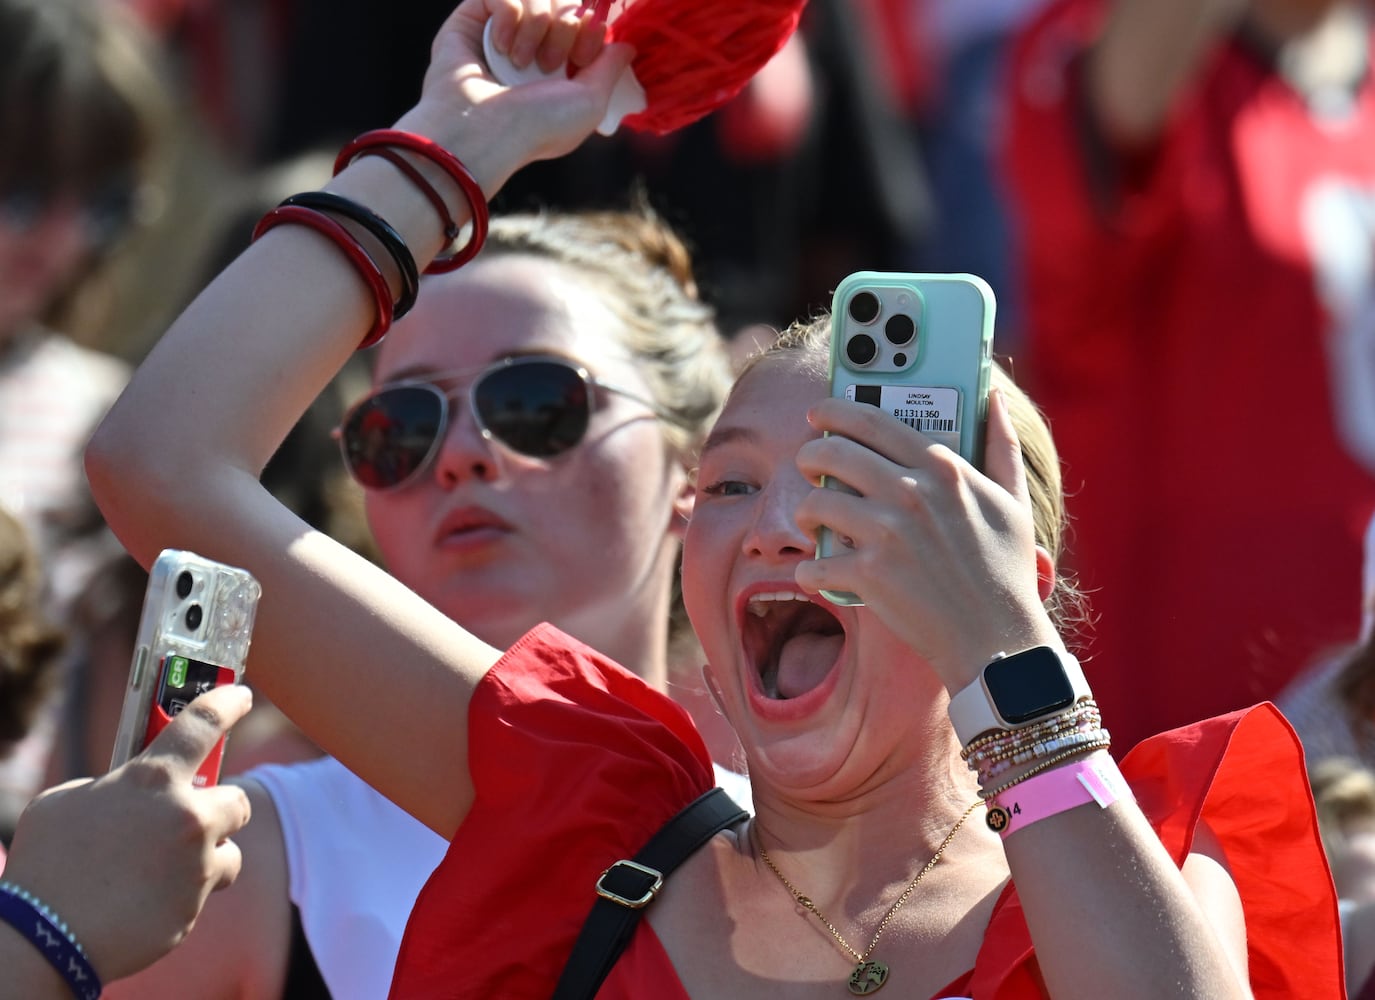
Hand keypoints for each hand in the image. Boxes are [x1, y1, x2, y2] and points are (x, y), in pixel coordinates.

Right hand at [3, 685, 252, 982]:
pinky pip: (207, 889)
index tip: (242, 697)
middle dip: (218, 808)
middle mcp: (185, 816)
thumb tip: (130, 787)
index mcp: (150, 780)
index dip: (227, 703)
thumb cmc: (46, 866)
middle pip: (238, 799)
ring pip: (230, 849)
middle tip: (191, 817)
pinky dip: (188, 892)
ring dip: (209, 853)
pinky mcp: (195, 904)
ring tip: (169, 865)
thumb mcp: (67, 801)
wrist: (44, 940)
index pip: (202, 722)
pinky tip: (153, 897)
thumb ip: (112, 785)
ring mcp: (196, 863)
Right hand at [401, 0, 635, 186]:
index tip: (583, 58)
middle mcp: (534, 44)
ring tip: (522, 61)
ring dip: (537, 24)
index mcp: (562, 65)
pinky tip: (500, 47)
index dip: (591, 27)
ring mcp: (504, 30)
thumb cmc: (536, 127)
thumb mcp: (590, 103)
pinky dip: (508, 15)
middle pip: (565, 0)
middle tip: (550, 64)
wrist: (484, 130)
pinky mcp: (474, 18)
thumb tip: (626, 45)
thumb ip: (611, 68)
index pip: (586, 18)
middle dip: (566, 26)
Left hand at [793, 389, 1058, 688]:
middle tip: (809, 469)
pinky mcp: (869, 574)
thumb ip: (1003, 444)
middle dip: (808, 457)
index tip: (817, 416)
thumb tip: (995, 396)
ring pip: (813, 504)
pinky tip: (821, 574)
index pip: (871, 420)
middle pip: (830, 453)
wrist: (998, 639)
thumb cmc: (1005, 571)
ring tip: (815, 524)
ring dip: (806, 514)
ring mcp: (887, 533)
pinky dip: (811, 572)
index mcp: (943, 468)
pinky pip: (814, 563)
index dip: (833, 412)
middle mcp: (911, 492)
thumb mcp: (1014, 502)